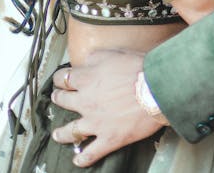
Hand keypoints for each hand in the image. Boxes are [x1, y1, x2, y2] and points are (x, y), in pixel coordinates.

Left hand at [51, 49, 164, 165]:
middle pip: (64, 101)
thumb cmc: (139, 69)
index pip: (64, 78)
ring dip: (62, 133)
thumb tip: (86, 61)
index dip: (59, 78)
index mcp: (87, 79)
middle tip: (57, 98)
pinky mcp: (108, 138)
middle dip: (58, 99)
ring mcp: (95, 123)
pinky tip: (77, 161)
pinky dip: (82, 159)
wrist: (156, 89)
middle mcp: (86, 101)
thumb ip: (96, 57)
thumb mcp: (114, 53)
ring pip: (71, 131)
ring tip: (58, 134)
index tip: (59, 79)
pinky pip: (91, 153)